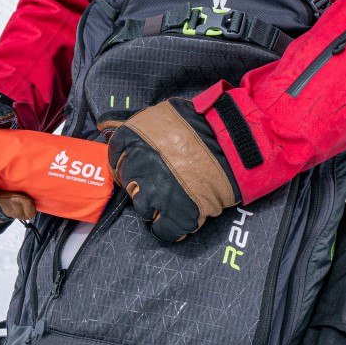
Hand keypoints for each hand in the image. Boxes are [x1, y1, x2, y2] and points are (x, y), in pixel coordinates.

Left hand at [106, 99, 238, 242]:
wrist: (238, 143)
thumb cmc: (205, 125)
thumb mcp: (165, 114)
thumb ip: (139, 126)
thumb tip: (107, 126)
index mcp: (133, 137)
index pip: (116, 158)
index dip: (130, 164)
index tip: (142, 166)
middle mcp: (138, 165)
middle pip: (129, 184)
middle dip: (144, 183)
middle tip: (167, 177)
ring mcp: (155, 192)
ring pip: (143, 208)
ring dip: (158, 204)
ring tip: (179, 193)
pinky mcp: (174, 216)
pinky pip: (163, 230)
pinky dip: (171, 226)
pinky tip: (184, 212)